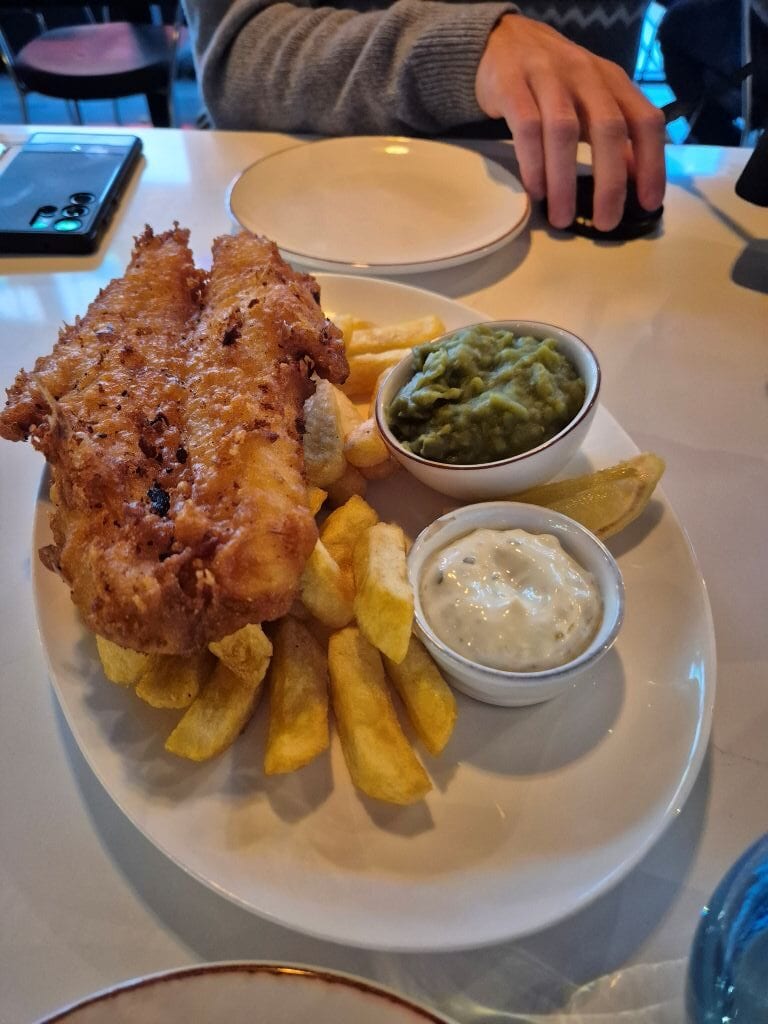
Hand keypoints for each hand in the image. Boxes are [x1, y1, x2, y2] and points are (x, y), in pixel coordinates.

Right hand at [475, 14, 665, 230]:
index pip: (645, 120)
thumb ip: (616, 135)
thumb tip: (639, 177)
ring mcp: (548, 77)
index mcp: (613, 81)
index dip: (652, 163)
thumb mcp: (592, 101)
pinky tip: (535, 191)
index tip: (648, 203)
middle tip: (605, 222)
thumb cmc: (554, 82)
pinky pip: (526, 128)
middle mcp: (586, 75)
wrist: (504, 40)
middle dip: (610, 182)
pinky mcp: (512, 85)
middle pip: (608, 129)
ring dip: (564, 181)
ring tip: (562, 218)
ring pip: (564, 131)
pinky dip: (532, 163)